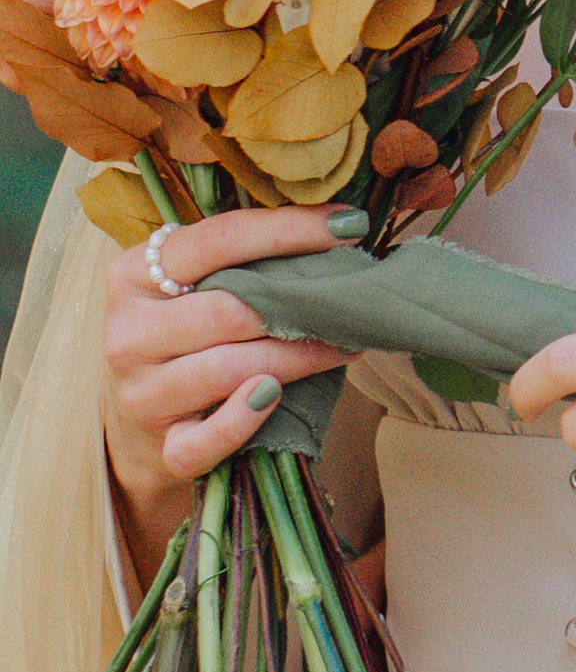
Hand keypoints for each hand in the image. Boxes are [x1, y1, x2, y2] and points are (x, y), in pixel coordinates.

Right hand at [103, 203, 353, 571]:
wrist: (139, 430)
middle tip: (351, 301)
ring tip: (342, 345)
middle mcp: (128, 333)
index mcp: (133, 276)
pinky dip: (245, 418)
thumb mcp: (189, 290)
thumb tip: (336, 228)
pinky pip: (209, 437)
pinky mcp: (163, 447)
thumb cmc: (184, 341)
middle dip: (300, 304)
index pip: (218, 239)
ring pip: (228, 368)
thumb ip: (238, 261)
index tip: (348, 224)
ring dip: (298, 357)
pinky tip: (275, 396)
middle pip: (228, 310)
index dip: (289, 229)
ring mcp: (141, 394)